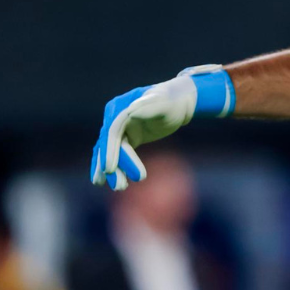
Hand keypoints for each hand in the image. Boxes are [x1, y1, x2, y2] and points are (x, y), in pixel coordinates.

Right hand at [90, 66, 233, 190]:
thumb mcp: (163, 103)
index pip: (112, 131)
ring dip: (114, 170)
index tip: (109, 169)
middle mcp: (115, 116)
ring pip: (111, 151)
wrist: (180, 101)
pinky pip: (117, 153)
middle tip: (120, 187)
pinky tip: (114, 181)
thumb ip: (148, 106)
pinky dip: (116, 166)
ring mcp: (119, 127)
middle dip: (113, 165)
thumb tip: (130, 111)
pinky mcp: (126, 136)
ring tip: (120, 188)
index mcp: (120, 107)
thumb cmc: (173, 101)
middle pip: (110, 144)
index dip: (110, 151)